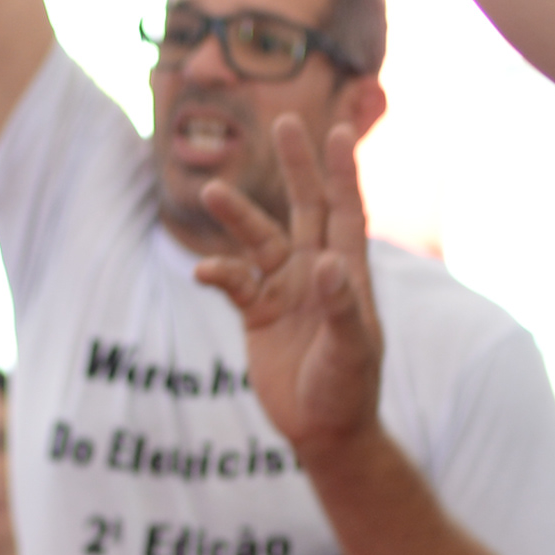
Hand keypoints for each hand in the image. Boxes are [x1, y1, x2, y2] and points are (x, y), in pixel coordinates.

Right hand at [197, 115, 386, 461]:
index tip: (340, 131)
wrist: (325, 431)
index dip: (343, 173)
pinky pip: (234, 283)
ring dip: (237, 216)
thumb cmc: (349, 390)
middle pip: (306, 208)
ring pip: (259, 239)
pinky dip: (218, 274)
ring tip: (210, 192)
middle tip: (285, 122)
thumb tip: (326, 264)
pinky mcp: (258, 313)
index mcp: (347, 273)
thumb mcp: (350, 351)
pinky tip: (204, 273)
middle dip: (296, 167)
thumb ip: (340, 307)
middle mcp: (316, 272)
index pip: (346, 212)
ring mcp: (285, 289)